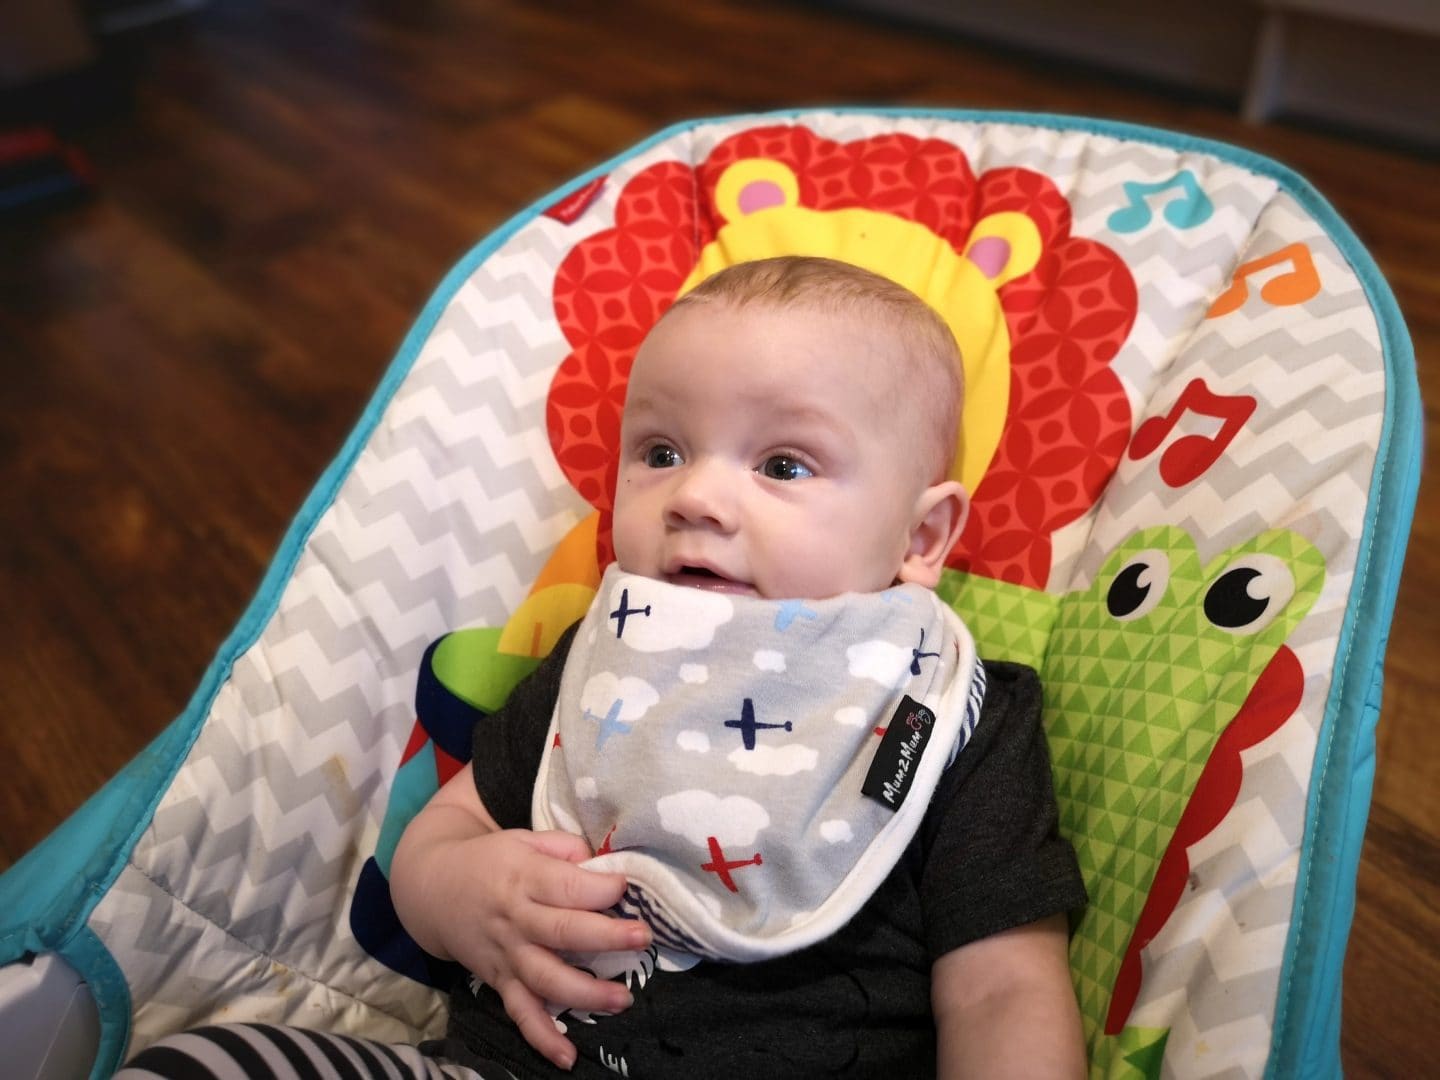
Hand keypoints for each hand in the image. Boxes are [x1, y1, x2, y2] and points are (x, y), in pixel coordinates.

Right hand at [413, 826, 650, 1069]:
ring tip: (622, 998)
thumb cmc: (492, 860)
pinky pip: (520, 1012)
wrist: (433, 888)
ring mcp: (507, 954)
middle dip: (605, 937)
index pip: (565, 885)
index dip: (599, 887)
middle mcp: (515, 918)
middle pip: (561, 931)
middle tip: (642, 938)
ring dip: (585, 993)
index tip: (626, 886)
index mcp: (524, 876)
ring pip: (545, 978)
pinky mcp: (499, 981)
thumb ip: (565, 847)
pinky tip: (567, 1056)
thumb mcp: (524, 838)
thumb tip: (603, 865)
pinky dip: (542, 1037)